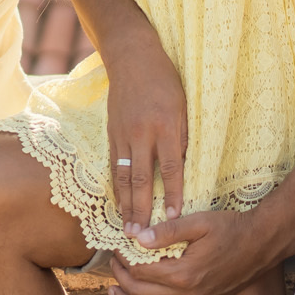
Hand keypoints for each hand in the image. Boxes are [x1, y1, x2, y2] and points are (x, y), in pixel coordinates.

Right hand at [106, 45, 189, 235]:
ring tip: (128, 228)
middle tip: (142, 236)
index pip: (172, 168)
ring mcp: (123, 135)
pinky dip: (117, 187)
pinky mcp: (112, 133)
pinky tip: (119, 203)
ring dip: (126, 205)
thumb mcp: (183, 106)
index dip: (174, 194)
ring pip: (124, 176)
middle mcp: (142, 134)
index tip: (175, 217)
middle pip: (143, 179)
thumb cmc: (165, 80)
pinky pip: (114, 166)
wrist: (133, 57)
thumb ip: (181, 137)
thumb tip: (182, 167)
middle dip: (142, 210)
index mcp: (165, 126)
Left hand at [109, 209, 273, 294]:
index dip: (124, 258)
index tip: (118, 246)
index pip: (140, 270)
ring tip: (112, 291)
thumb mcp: (199, 222)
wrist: (260, 245)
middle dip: (121, 278)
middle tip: (114, 263)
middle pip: (140, 292)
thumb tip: (137, 237)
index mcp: (183, 273)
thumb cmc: (230, 229)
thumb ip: (168, 231)